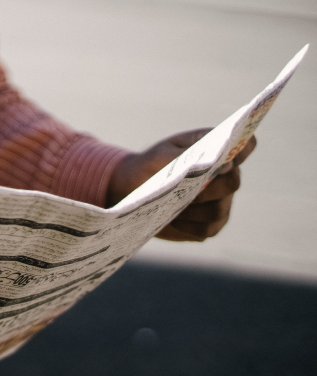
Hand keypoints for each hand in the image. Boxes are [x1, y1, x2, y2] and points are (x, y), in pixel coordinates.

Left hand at [106, 128, 255, 241]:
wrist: (130, 191)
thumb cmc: (148, 167)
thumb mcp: (160, 157)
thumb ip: (185, 156)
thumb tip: (215, 162)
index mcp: (215, 150)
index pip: (245, 146)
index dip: (243, 150)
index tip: (226, 160)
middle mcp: (224, 175)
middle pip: (233, 182)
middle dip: (211, 188)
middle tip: (188, 191)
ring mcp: (220, 201)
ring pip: (219, 210)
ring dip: (194, 210)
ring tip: (172, 206)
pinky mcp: (209, 224)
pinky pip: (208, 229)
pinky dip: (189, 226)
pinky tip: (173, 220)